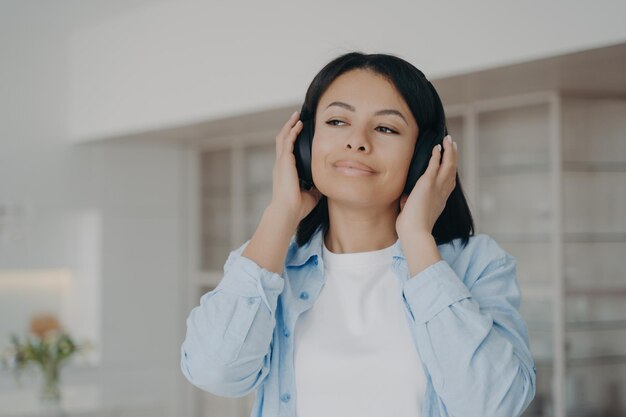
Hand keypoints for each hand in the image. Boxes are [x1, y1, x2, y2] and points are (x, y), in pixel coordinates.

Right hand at [269, 110, 321, 224]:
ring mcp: (281, 162)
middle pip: (283, 141)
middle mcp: (281, 165)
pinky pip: (287, 141)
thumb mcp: (311, 194)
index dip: (293, 141)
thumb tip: (326, 184)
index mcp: (286, 172)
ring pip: (283, 137)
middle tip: (297, 118)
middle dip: (289, 128)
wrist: (288, 211)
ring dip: (289, 125)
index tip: (300, 133)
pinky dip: (292, 131)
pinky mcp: (284, 161)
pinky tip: (299, 124)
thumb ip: (316, 187)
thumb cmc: (298, 207)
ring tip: (296, 116)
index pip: (288, 152)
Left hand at [395, 135, 457, 237]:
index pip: (449, 182)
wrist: (415, 233)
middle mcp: (442, 192)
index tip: (450, 161)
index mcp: (440, 201)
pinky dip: (437, 155)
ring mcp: (437, 187)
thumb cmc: (412, 228)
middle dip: (453, 156)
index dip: (450, 170)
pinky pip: (435, 165)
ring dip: (449, 151)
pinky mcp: (428, 183)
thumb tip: (406, 199)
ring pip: (448, 164)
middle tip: (453, 144)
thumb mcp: (414, 214)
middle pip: (452, 170)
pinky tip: (437, 146)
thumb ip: (411, 204)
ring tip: (448, 140)